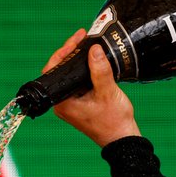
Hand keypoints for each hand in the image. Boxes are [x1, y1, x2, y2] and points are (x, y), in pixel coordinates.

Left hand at [47, 29, 141, 147]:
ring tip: (88, 43)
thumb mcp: (108, 92)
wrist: (122, 139)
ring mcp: (70, 103)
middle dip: (71, 53)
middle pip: (60, 71)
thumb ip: (100, 70)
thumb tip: (94, 49)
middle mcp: (62, 103)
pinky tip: (93, 59)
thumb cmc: (114, 121)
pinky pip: (77, 82)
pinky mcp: (79, 103)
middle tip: (82, 37)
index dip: (63, 52)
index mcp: (62, 102)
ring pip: (69, 76)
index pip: (53, 70)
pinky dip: (83, 70)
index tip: (76, 40)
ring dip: (78, 60)